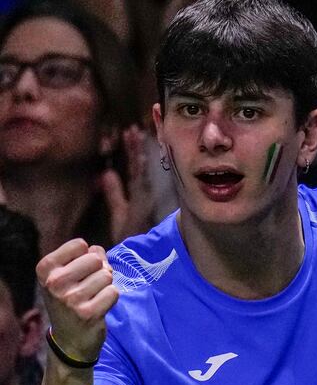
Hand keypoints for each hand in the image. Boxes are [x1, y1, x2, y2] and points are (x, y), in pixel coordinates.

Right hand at [36, 239, 117, 364]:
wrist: (69, 340)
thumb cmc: (70, 301)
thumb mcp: (67, 275)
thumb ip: (84, 257)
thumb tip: (98, 250)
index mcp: (46, 269)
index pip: (79, 245)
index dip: (87, 255)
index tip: (78, 271)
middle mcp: (54, 283)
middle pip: (95, 259)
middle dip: (99, 270)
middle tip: (89, 286)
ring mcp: (70, 298)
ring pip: (106, 275)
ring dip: (105, 286)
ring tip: (92, 298)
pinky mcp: (88, 312)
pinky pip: (113, 292)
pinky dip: (110, 298)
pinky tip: (98, 307)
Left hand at [102, 126, 156, 243]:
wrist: (136, 255)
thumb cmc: (129, 235)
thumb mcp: (119, 211)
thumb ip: (113, 192)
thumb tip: (105, 173)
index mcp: (139, 193)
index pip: (136, 167)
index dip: (133, 149)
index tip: (129, 132)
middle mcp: (144, 193)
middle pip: (139, 165)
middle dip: (136, 147)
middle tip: (132, 128)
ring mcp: (144, 198)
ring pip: (141, 171)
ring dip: (138, 153)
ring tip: (134, 135)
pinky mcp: (142, 205)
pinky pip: (141, 183)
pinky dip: (141, 170)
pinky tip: (140, 157)